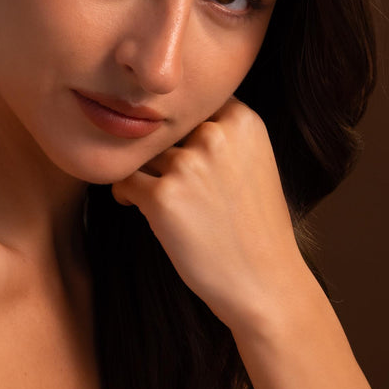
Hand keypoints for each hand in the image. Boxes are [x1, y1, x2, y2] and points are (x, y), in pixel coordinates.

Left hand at [111, 97, 310, 333]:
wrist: (264, 283)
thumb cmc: (257, 227)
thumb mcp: (254, 161)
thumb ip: (221, 133)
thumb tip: (169, 117)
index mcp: (242, 120)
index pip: (191, 105)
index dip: (182, 128)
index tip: (182, 151)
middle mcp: (215, 134)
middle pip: (164, 128)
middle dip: (161, 152)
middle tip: (167, 179)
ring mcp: (187, 164)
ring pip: (143, 154)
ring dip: (143, 173)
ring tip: (160, 198)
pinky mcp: (162, 196)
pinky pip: (124, 181)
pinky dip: (126, 193)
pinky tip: (139, 207)